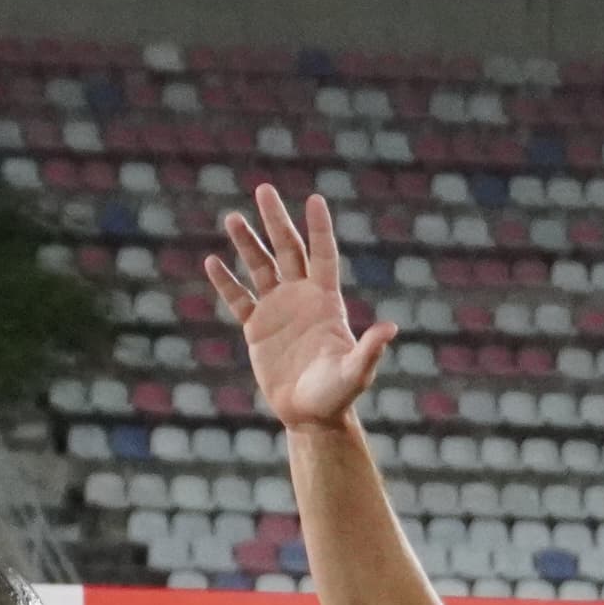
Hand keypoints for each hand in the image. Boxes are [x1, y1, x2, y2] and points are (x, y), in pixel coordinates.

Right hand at [208, 184, 392, 432]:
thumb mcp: (356, 372)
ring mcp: (277, 310)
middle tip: (263, 190)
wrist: (311, 415)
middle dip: (276, 220)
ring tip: (232, 218)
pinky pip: (239, 299)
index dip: (319, 228)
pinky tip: (213, 262)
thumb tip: (390, 329)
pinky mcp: (256, 329)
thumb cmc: (338, 394)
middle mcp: (301, 298)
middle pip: (288, 250)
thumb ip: (369, 349)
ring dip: (247, 243)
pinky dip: (226, 282)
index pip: (323, 255)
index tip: (314, 199)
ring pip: (261, 267)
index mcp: (326, 301)